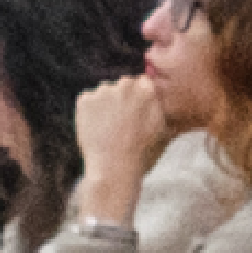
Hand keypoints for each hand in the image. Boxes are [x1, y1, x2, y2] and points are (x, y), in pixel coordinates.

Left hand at [70, 69, 172, 201]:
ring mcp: (103, 91)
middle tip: (121, 124)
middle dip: (121, 100)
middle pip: (122, 86)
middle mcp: (126, 85)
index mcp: (147, 89)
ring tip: (108, 130)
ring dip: (105, 105)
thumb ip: (162, 111)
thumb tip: (166, 105)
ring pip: (104, 94)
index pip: (141, 83)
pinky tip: (96, 130)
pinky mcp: (85, 100)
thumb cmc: (142, 154)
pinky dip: (88, 113)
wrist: (114, 169)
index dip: (137, 99)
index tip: (135, 113)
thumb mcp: (164, 132)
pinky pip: (87, 102)